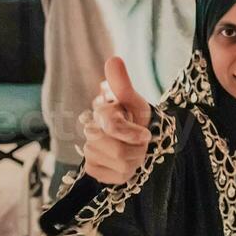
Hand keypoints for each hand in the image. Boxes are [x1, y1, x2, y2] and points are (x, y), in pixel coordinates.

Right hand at [82, 57, 151, 184]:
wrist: (139, 143)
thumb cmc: (138, 120)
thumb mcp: (136, 103)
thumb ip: (123, 85)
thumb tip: (113, 59)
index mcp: (102, 112)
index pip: (112, 125)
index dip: (130, 132)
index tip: (145, 135)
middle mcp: (91, 131)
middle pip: (118, 150)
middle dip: (138, 148)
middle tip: (141, 142)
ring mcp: (89, 151)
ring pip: (120, 164)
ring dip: (136, 160)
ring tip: (135, 152)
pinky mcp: (92, 169)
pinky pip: (114, 177)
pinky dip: (127, 173)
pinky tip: (126, 164)